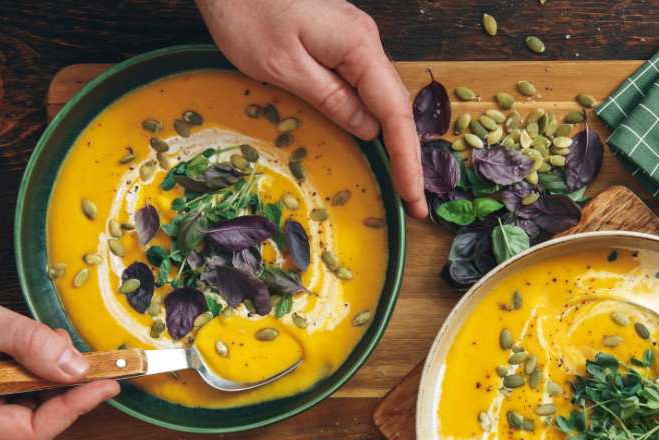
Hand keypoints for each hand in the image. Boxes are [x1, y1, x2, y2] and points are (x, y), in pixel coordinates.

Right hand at [0, 279, 118, 439]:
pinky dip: (42, 359)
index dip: (72, 411)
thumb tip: (73, 367)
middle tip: (97, 363)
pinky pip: (23, 378)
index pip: (29, 432)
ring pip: (34, 397)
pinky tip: (42, 340)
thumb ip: (26, 343)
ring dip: (56, 372)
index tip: (105, 385)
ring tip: (54, 342)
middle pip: (37, 417)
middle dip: (68, 389)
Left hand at [196, 0, 426, 218]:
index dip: (407, 159)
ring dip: (393, 140)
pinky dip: (374, 117)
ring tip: (401, 180)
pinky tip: (376, 141)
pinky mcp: (338, 40)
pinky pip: (365, 85)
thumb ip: (331, 99)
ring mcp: (354, 39)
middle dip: (407, 157)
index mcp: (358, 46)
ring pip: (382, 96)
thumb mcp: (283, 67)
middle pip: (396, 106)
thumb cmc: (244, 11)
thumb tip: (369, 130)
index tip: (414, 197)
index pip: (394, 113)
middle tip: (413, 202)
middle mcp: (365, 41)